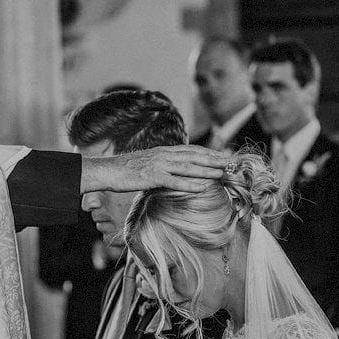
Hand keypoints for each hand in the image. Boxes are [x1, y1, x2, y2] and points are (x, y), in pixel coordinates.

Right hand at [81, 145, 227, 193]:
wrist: (108, 170)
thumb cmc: (126, 169)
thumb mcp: (147, 162)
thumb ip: (162, 163)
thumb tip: (174, 168)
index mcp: (163, 151)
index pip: (190, 150)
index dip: (208, 153)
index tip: (222, 156)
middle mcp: (163, 155)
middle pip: (193, 156)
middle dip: (213, 159)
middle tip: (230, 163)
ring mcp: (158, 165)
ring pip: (187, 167)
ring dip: (206, 170)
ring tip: (221, 173)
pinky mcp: (152, 177)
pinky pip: (174, 181)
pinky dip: (189, 184)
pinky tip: (201, 188)